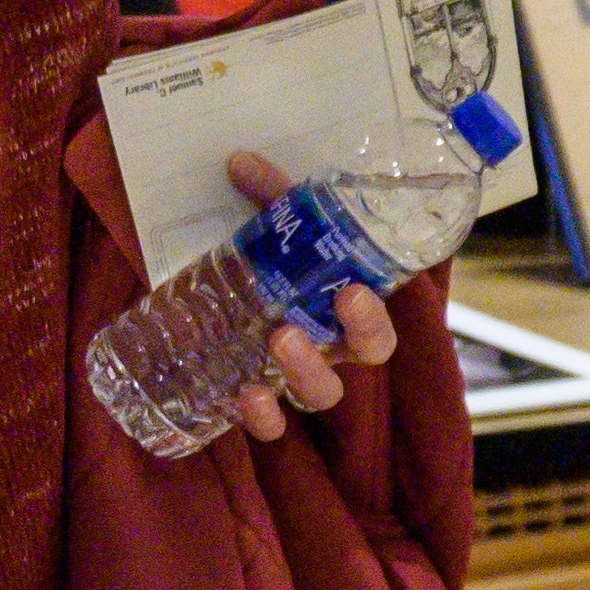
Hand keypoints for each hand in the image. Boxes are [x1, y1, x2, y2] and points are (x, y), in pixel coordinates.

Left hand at [214, 150, 406, 444]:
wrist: (207, 321)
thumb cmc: (263, 274)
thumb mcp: (269, 236)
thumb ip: (267, 204)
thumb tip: (238, 161)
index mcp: (348, 305)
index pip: (382, 310)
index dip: (376, 310)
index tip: (353, 290)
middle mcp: (334, 345)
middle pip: (368, 354)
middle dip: (362, 332)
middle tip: (340, 301)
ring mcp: (298, 377)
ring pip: (324, 393)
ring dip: (309, 371)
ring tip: (280, 340)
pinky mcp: (261, 403)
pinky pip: (274, 428)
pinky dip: (264, 418)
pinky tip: (247, 398)